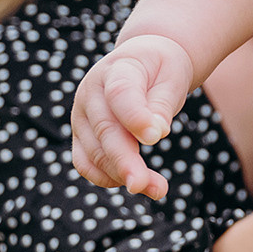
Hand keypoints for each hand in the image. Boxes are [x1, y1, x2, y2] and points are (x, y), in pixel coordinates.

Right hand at [70, 34, 194, 199]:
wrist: (143, 62)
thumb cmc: (161, 69)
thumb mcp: (172, 76)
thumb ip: (161, 104)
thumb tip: (156, 134)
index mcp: (118, 68)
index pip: (121, 93)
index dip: (135, 116)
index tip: (156, 137)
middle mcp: (91, 91)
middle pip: (105, 129)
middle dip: (124, 159)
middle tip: (142, 184)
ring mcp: (81, 115)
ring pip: (95, 152)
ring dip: (123, 174)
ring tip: (158, 189)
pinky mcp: (80, 135)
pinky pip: (85, 163)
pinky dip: (106, 178)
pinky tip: (136, 184)